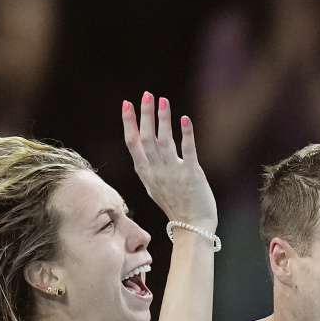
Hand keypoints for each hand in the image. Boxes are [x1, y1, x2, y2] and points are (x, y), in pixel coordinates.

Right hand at [122, 93, 216, 229]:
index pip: (133, 143)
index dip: (129, 122)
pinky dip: (186, 135)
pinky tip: (185, 119)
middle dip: (145, 115)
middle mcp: (156, 171)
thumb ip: (148, 166)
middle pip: (147, 138)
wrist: (193, 225)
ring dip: (163, 120)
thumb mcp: (154, 185)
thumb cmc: (175, 204)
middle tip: (146, 95)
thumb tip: (143, 144)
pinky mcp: (192, 174)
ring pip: (164, 142)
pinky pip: (188, 151)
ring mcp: (173, 173)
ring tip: (163, 101)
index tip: (127, 103)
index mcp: (146, 173)